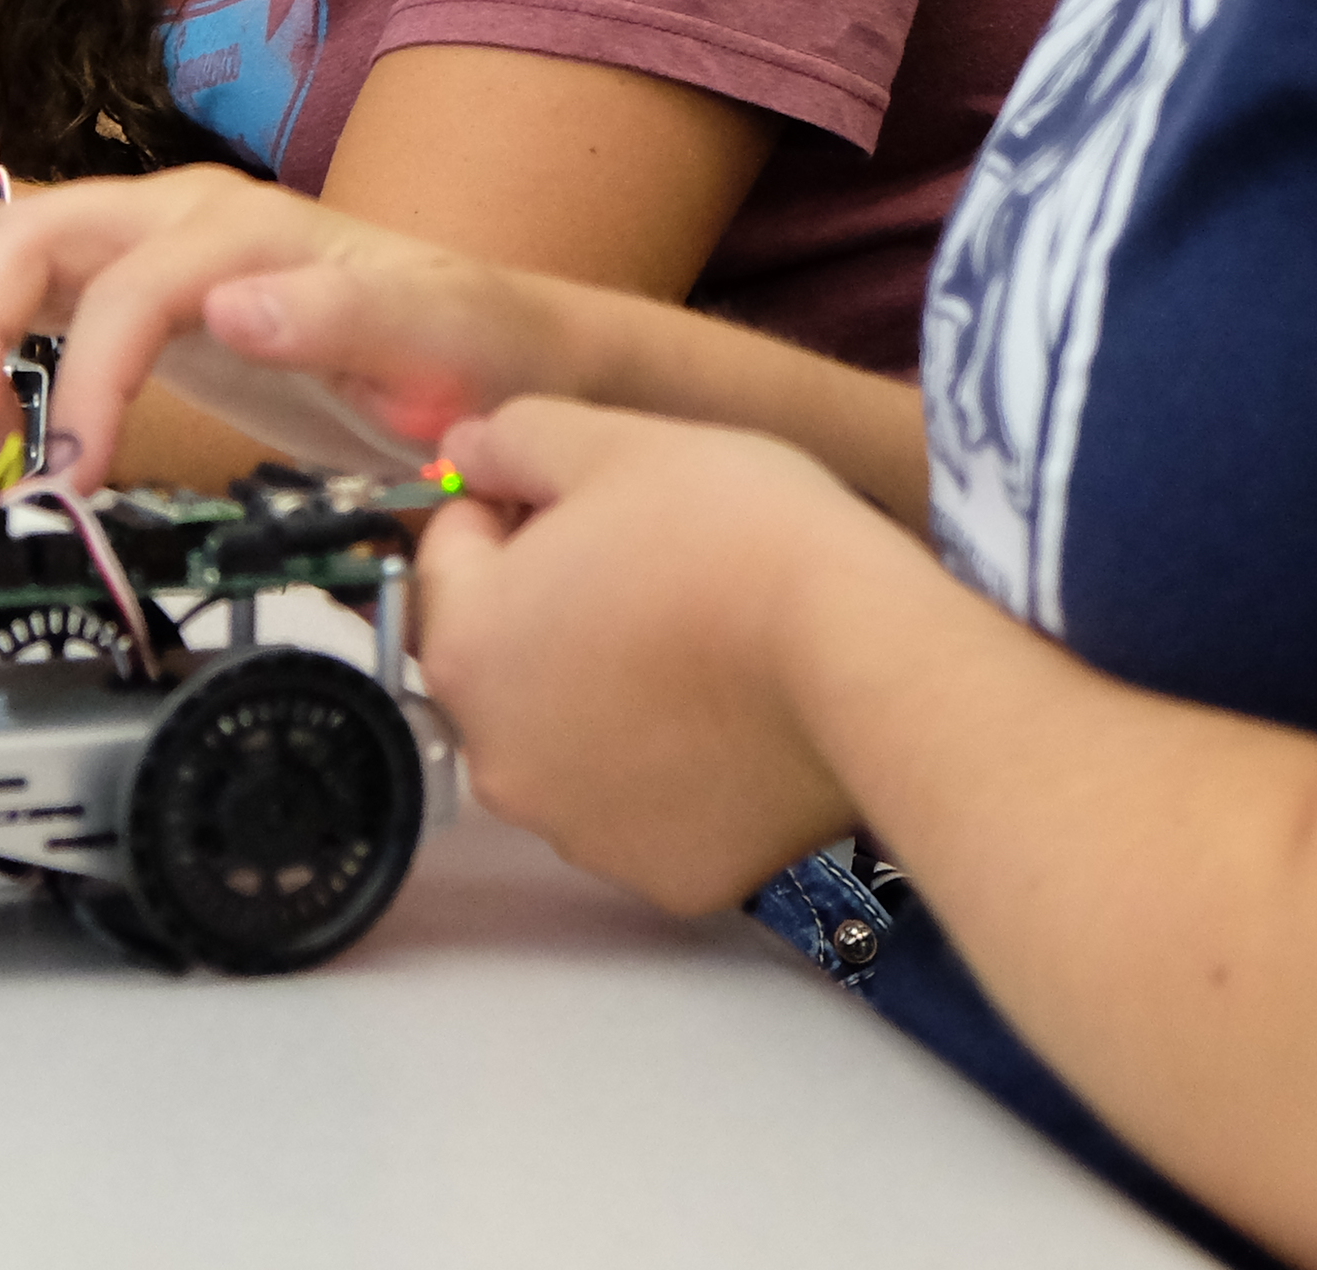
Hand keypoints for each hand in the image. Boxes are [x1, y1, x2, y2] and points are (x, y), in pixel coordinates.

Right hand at [0, 170, 600, 489]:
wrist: (501, 350)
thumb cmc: (478, 344)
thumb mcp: (441, 341)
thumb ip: (346, 319)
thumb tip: (230, 310)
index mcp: (250, 229)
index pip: (129, 289)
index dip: (90, 378)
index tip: (75, 472)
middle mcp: (191, 218)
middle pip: (32, 232)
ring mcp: (162, 247)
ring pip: (18, 249)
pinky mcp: (151, 292)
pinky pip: (45, 292)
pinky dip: (0, 342)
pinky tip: (4, 418)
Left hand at [416, 397, 884, 913]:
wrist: (868, 654)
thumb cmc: (737, 537)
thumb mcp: (614, 441)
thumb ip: (511, 440)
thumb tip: (469, 452)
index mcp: (465, 649)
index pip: (448, 555)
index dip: (510, 507)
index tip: (581, 494)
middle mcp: (500, 760)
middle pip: (506, 659)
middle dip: (553, 607)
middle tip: (653, 561)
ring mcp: (582, 831)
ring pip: (574, 739)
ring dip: (609, 692)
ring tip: (704, 638)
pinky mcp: (666, 876)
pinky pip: (651, 805)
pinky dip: (678, 766)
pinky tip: (735, 713)